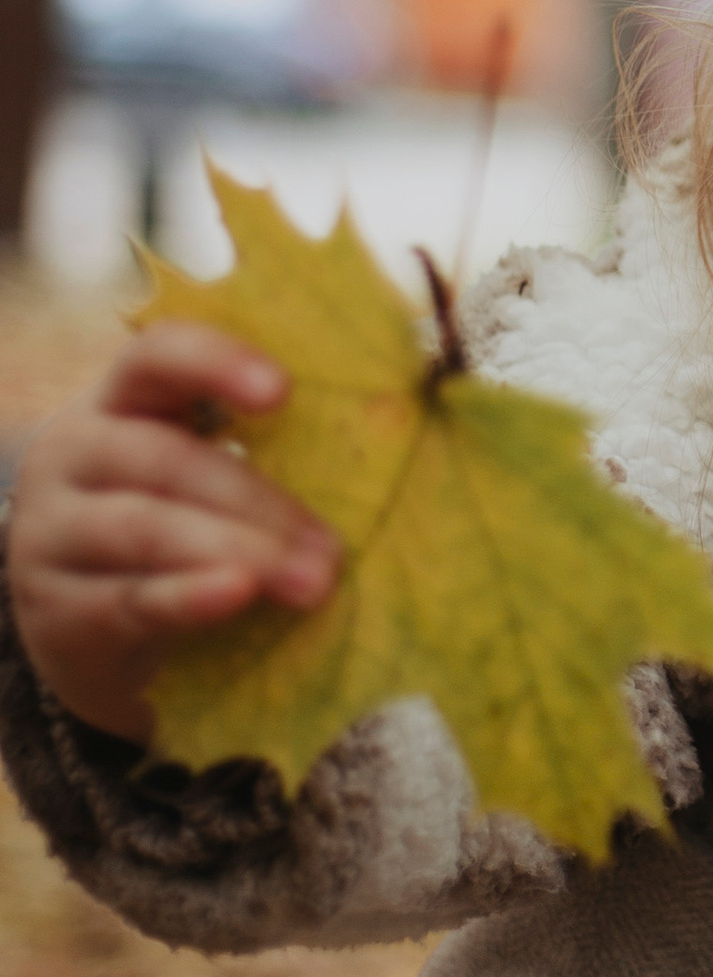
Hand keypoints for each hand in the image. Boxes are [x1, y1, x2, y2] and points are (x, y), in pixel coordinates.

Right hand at [6, 326, 340, 744]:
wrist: (86, 620)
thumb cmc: (176, 521)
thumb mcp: (202, 471)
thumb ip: (266, 446)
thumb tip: (396, 429)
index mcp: (121, 399)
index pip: (157, 356)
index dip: (217, 362)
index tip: (284, 390)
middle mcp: (74, 453)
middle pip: (165, 458)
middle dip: (259, 502)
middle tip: (333, 547)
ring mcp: (52, 532)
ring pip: (148, 528)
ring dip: (242, 552)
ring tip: (313, 583)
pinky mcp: (57, 608)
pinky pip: (129, 599)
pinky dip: (188, 598)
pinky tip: (238, 595)